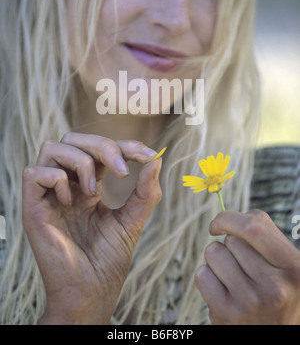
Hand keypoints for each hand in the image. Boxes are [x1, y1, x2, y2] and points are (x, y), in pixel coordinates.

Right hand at [22, 133, 161, 323]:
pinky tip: (72, 200)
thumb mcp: (132, 220)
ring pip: (52, 147)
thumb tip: (156, 158)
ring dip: (80, 161)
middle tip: (122, 169)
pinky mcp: (33, 208)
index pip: (100, 148)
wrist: (92, 293)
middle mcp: (66, 185)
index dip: (123, 144)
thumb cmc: (108, 261)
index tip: (148, 154)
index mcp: (87, 185)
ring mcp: (48, 195)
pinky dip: (58, 178)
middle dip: (102, 145)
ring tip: (94, 190)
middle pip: (73, 138)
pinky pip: (34, 172)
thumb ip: (145, 191)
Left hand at [195, 209, 299, 323]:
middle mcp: (275, 288)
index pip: (253, 228)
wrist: (277, 334)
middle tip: (244, 266)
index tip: (219, 224)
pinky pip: (202, 275)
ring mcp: (250, 304)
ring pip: (213, 253)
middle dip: (230, 245)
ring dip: (218, 260)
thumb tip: (230, 218)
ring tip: (234, 277)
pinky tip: (223, 290)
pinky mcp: (227, 315)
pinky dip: (208, 277)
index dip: (228, 218)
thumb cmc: (278, 288)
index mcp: (294, 268)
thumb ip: (265, 233)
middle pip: (230, 240)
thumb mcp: (286, 262)